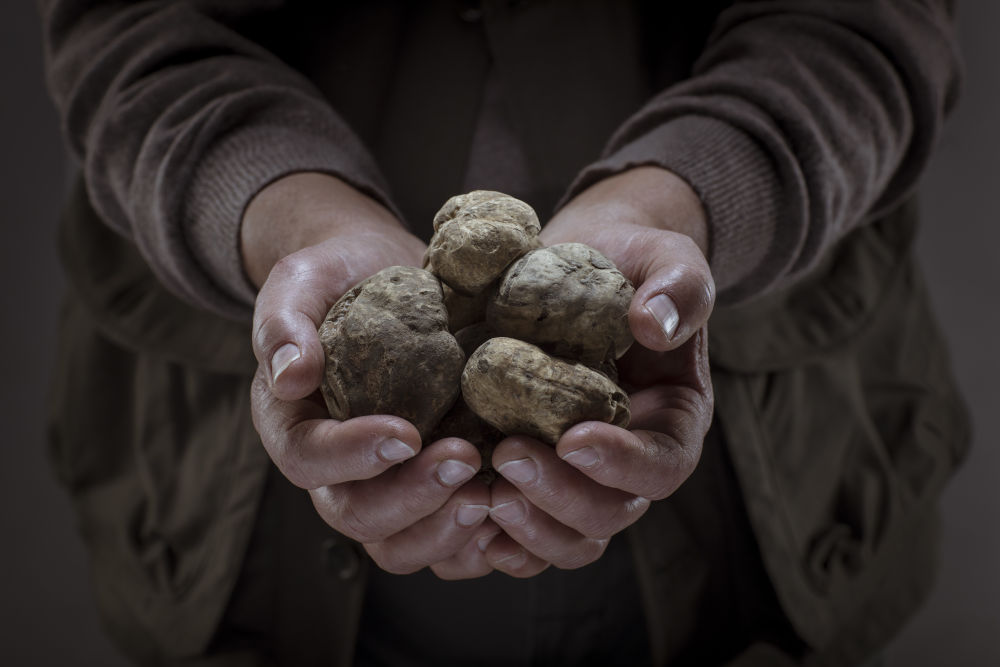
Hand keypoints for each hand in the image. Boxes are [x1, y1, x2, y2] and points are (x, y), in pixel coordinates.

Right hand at [244, 173, 492, 575]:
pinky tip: (514, 508)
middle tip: (464, 459)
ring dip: (446, 529)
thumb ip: (285, 323)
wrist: (385, 276)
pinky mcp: (431, 485)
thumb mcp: (303, 282)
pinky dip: (477, 538)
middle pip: (357, 517)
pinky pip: (446, 538)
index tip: (405, 434)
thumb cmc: (339, 277)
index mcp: (295, 424)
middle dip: (411, 498)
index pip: (308, 459)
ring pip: (401, 544)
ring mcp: (385, 484)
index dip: (352, 456)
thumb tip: (290, 376)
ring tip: (493, 493)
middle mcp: (336, 469)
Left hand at [480, 166, 715, 575]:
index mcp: (670, 421)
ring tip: (482, 488)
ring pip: (568, 538)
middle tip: (508, 454)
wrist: (580, 262)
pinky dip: (497, 537)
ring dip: (528, 525)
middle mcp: (628, 461)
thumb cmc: (629, 261)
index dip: (622, 464)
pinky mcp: (535, 473)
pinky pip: (523, 530)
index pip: (662, 466)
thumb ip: (678, 286)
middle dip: (561, 496)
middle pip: (610, 515)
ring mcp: (579, 475)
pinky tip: (465, 513)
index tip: (573, 437)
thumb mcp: (664, 258)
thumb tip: (654, 323)